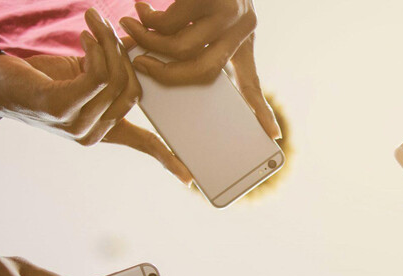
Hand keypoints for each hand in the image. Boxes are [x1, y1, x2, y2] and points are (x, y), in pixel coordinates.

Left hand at [0, 10, 194, 182]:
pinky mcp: (60, 107)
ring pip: (115, 80)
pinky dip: (96, 48)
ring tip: (94, 23)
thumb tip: (141, 53)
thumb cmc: (38, 78)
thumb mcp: (82, 77)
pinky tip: (85, 34)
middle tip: (111, 27)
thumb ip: (111, 73)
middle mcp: (90, 135)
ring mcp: (75, 125)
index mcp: (100, 133)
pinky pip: (98, 76)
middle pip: (132, 91)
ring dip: (108, 43)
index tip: (191, 181)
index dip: (167, 159)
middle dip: (127, 55)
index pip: (142, 144)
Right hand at [120, 1, 280, 138]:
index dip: (260, 109)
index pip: (252, 80)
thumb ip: (198, 44)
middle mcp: (243, 26)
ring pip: (182, 47)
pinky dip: (149, 20)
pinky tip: (140, 10)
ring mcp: (230, 11)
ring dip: (149, 42)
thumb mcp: (207, 18)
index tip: (273, 136)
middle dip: (166, 75)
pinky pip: (171, 22)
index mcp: (243, 39)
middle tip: (139, 67)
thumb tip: (158, 71)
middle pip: (203, 71)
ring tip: (129, 30)